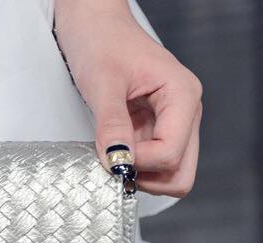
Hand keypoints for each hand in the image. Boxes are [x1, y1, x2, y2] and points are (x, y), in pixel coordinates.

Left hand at [55, 0, 201, 196]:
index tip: (108, 154)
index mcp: (182, 96)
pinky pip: (152, 162)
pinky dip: (133, 165)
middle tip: (113, 165)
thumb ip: (111, 123)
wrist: (95, 26)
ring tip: (110, 154)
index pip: (171, 154)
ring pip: (169, 173)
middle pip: (180, 174)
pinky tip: (111, 150)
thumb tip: (117, 161)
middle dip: (146, 178)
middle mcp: (185, 113)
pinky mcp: (155, 128)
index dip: (138, 163)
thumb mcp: (102, 82)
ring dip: (139, 174)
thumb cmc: (101, 42)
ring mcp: (173, 123)